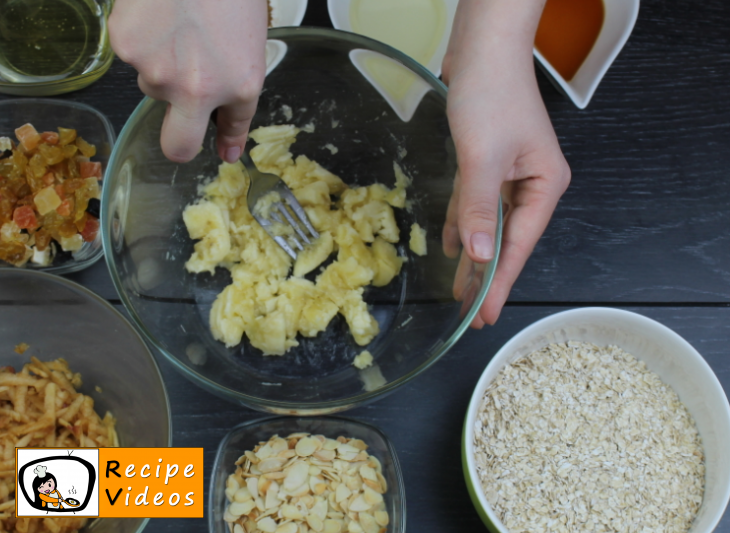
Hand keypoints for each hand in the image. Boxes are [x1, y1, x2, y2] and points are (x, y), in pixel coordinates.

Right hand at [109, 0, 268, 162]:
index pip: (186, 146)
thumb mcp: (251, 68)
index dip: (192, 144)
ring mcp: (145, 62)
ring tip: (185, 30)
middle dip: (179, 107)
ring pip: (151, 79)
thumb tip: (228, 153)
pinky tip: (163, 17)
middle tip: (194, 69)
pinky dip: (146, 39)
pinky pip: (133, 53)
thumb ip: (237, 117)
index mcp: (214, 92)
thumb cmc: (234, 5)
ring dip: (165, 63)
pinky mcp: (122, 40)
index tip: (201, 136)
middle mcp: (177, 84)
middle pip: (167, 117)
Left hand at [442, 0, 570, 326]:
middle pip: (505, 239)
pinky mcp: (487, 161)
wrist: (482, 46)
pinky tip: (450, 245)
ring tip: (458, 289)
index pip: (519, 245)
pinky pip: (474, 202)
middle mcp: (530, 183)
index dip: (500, 282)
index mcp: (544, 185)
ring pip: (487, 224)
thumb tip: (480, 254)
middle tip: (470, 313)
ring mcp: (509, 173)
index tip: (485, 314)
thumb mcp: (483, 157)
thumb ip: (480, 208)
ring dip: (471, 254)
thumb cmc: (491, 93)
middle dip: (486, 276)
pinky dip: (461, 222)